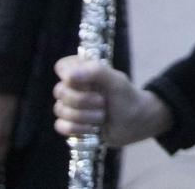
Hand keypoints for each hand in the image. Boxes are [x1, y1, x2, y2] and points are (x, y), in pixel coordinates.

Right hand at [53, 56, 172, 147]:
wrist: (134, 123)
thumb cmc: (126, 98)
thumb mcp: (117, 81)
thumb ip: (97, 72)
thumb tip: (71, 75)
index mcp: (84, 71)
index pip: (63, 67)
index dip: (71, 77)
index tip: (88, 84)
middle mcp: (75, 87)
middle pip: (60, 91)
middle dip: (82, 100)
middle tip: (103, 102)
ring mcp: (72, 106)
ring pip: (60, 110)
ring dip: (84, 116)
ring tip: (102, 116)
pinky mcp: (71, 123)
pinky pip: (60, 126)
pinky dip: (77, 128)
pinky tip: (92, 128)